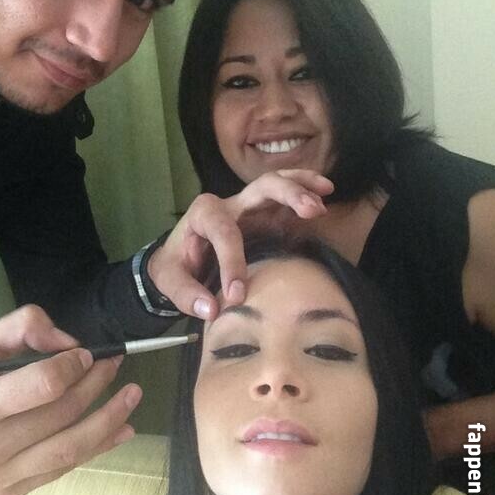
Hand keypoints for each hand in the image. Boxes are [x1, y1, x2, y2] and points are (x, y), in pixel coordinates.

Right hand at [0, 305, 141, 494]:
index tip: (87, 353)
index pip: (41, 387)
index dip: (72, 367)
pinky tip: (121, 429)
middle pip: (61, 416)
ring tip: (133, 396)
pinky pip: (62, 469)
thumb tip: (70, 342)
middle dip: (96, 385)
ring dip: (109, 420)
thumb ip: (22, 328)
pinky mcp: (8, 494)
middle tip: (116, 364)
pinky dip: (97, 448)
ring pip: (70, 450)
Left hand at [147, 169, 333, 319]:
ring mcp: (248, 208)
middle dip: (287, 194)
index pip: (225, 233)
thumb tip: (211, 309)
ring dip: (302, 186)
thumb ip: (186, 294)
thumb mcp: (169, 280)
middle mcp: (229, 204)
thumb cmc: (175, 266)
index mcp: (204, 213)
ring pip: (277, 185)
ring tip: (326, 193)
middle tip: (313, 210)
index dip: (233, 263)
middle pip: (261, 187)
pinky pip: (284, 202)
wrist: (178, 258)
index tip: (236, 295)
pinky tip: (324, 199)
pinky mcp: (263, 218)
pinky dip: (304, 195)